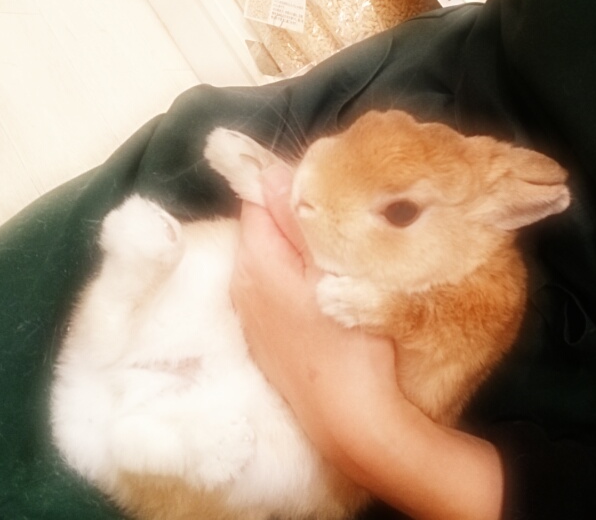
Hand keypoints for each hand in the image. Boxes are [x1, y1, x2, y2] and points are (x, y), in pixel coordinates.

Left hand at [232, 166, 503, 518]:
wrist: (353, 423)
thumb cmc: (351, 344)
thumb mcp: (333, 271)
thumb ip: (299, 221)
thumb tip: (269, 170)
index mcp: (254, 263)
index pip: (257, 198)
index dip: (293, 183)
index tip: (333, 181)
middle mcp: (242, 287)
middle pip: (264, 229)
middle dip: (299, 214)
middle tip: (349, 209)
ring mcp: (254, 317)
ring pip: (274, 261)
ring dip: (302, 248)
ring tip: (346, 245)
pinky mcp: (270, 341)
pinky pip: (279, 290)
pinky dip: (301, 279)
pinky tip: (332, 288)